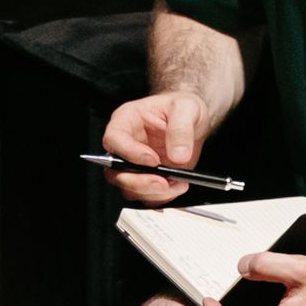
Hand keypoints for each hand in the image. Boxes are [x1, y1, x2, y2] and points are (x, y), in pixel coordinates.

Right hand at [99, 90, 214, 203]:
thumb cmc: (181, 108)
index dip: (130, 153)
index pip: (114, 140)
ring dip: (152, 192)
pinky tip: (177, 187)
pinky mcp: (146, 178)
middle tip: (163, 182)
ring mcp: (134, 165)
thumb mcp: (187, 108)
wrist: (191, 121)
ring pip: (128, 188)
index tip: (153, 160)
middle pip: (115, 171)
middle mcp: (125, 145)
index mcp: (126, 121)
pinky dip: (161, 197)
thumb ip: (181, 129)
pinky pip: (146, 196)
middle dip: (138, 181)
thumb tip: (178, 155)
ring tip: (177, 183)